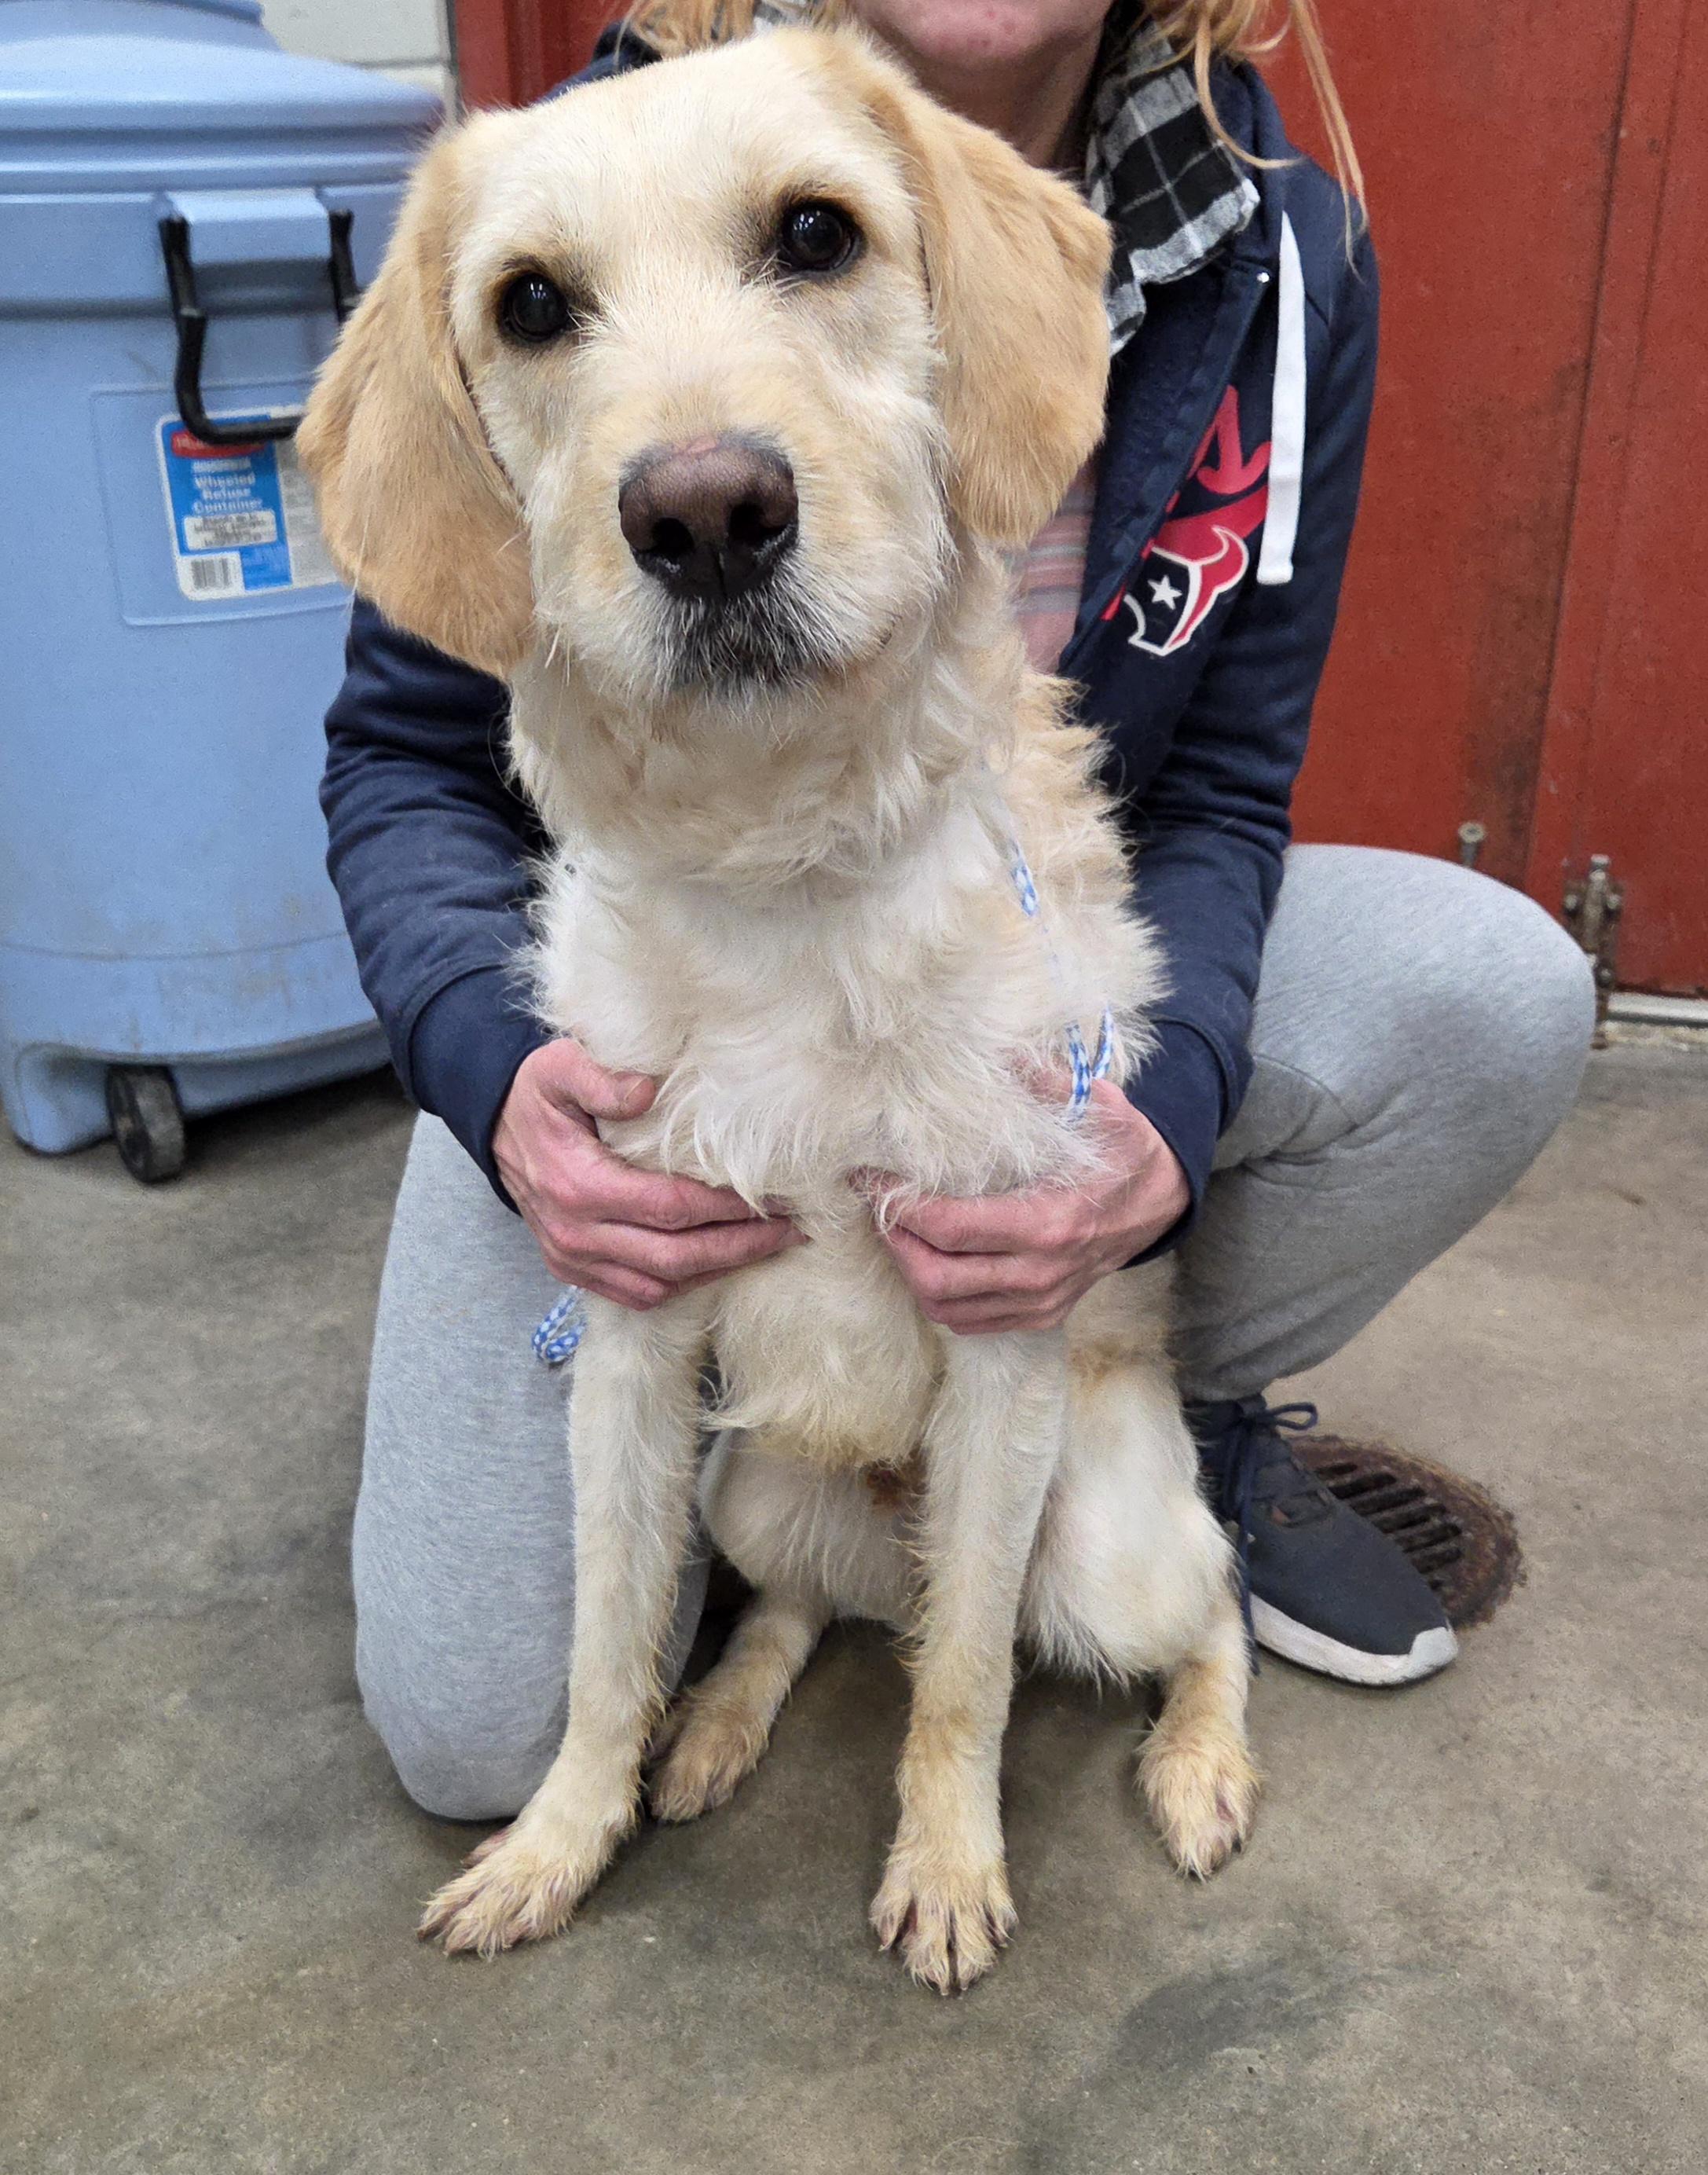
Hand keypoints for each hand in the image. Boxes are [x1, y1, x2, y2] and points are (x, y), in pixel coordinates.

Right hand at [494, 1040, 800, 1310]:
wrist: (493, 1125)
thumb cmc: (538, 1095)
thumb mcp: (559, 1067)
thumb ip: (601, 1078)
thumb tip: (646, 1091)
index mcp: (578, 1186)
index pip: (670, 1208)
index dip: (726, 1208)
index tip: (772, 1198)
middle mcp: (576, 1234)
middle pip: (675, 1257)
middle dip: (740, 1247)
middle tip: (791, 1232)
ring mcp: (573, 1258)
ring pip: (660, 1283)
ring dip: (717, 1268)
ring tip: (766, 1246)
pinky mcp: (573, 1270)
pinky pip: (638, 1293)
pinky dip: (682, 1283)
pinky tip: (717, 1261)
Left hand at [867, 1081, 1189, 1335]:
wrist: (1162, 1203)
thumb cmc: (1124, 1151)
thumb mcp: (1098, 1105)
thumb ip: (1045, 1080)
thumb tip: (996, 1053)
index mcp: (1048, 1223)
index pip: (948, 1226)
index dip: (898, 1204)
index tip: (870, 1177)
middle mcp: (1040, 1272)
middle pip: (935, 1276)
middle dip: (895, 1242)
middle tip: (881, 1206)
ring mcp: (1041, 1301)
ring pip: (946, 1307)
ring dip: (912, 1272)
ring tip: (901, 1231)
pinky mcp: (1041, 1316)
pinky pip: (971, 1322)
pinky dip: (941, 1297)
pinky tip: (933, 1259)